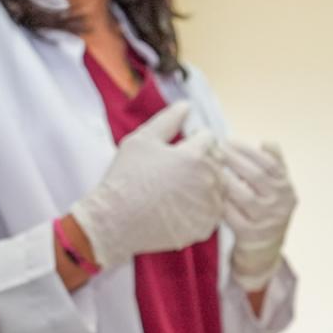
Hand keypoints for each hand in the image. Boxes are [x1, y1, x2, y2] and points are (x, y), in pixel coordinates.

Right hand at [71, 101, 223, 268]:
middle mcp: (208, 180)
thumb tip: (187, 105)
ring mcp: (209, 206)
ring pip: (218, 186)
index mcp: (195, 156)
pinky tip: (179, 207)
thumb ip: (168, 120)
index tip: (177, 148)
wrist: (114, 221)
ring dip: (204, 184)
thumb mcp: (141, 141)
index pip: (209, 138)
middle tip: (174, 170)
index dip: (193, 139)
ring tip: (176, 189)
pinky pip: (213, 211)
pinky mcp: (206, 227)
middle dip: (201, 160)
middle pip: (217, 161)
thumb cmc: (125, 178)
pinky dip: (201, 208)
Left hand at [220, 141, 296, 291]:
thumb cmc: (267, 210)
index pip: (270, 164)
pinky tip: (207, 190)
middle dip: (233, 159)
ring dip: (225, 178)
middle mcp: (280, 204)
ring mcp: (266, 220)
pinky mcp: (249, 234)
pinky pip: (231, 214)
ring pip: (244, 195)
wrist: (265, 249)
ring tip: (209, 167)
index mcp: (286, 189)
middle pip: (257, 176)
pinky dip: (219, 200)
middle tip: (214, 148)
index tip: (228, 140)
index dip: (248, 151)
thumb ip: (275, 165)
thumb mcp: (277, 189)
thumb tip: (267, 142)